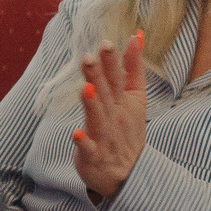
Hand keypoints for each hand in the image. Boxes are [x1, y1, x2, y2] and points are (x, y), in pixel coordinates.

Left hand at [73, 32, 146, 199]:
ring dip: (92, 104)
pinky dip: (82, 143)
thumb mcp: (135, 98)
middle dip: (98, 76)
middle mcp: (115, 117)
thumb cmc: (127, 131)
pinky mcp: (93, 156)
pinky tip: (75, 134)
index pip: (118, 78)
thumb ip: (133, 68)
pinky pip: (88, 149)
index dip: (112, 62)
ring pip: (98, 118)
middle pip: (106, 94)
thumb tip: (135, 36)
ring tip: (86, 88)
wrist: (130, 174)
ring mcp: (105, 136)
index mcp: (124, 101)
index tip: (106, 44)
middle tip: (88, 58)